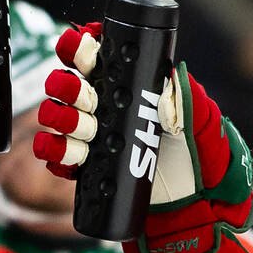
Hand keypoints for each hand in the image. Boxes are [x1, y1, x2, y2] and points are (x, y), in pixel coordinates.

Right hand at [32, 23, 252, 252]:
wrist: (189, 205)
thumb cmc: (196, 157)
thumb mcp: (200, 125)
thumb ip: (187, 101)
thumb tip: (169, 78)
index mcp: (127, 88)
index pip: (96, 60)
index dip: (81, 49)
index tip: (79, 47)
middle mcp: (104, 108)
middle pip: (70, 87)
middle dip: (67, 86)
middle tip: (82, 96)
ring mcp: (92, 138)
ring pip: (59, 119)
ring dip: (61, 118)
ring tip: (82, 129)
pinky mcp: (85, 168)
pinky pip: (57, 156)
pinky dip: (53, 151)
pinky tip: (59, 150)